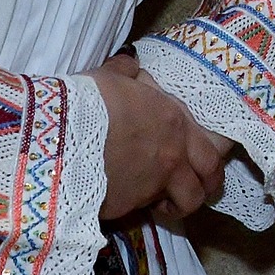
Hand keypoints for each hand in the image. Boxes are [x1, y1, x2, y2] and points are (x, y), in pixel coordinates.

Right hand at [85, 58, 229, 222]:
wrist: (63, 137)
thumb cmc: (91, 101)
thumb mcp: (113, 77)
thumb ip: (128, 73)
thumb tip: (129, 64)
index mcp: (175, 123)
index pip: (210, 150)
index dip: (209, 160)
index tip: (202, 164)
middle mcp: (173, 156)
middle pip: (207, 182)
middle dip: (205, 188)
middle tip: (196, 190)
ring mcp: (154, 184)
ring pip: (184, 203)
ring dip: (177, 204)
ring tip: (163, 202)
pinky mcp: (129, 206)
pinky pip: (142, 210)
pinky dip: (138, 207)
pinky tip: (126, 199)